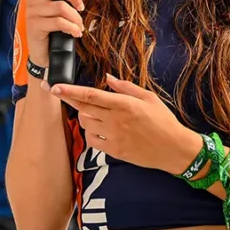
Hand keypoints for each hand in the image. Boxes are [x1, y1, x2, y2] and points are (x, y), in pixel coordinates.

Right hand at [25, 0, 84, 66]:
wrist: (44, 53)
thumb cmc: (55, 28)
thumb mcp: (59, 7)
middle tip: (80, 6)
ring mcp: (33, 10)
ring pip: (61, 7)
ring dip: (76, 18)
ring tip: (79, 26)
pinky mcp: (35, 25)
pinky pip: (59, 22)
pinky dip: (72, 28)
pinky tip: (75, 33)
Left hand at [47, 74, 199, 173]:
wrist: (174, 149)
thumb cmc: (163, 121)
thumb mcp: (148, 97)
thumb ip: (125, 87)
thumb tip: (107, 78)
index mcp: (124, 104)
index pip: (91, 95)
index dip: (70, 91)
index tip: (54, 87)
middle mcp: (116, 120)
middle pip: (83, 109)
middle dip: (69, 100)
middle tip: (61, 94)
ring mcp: (114, 137)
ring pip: (86, 125)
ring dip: (86, 118)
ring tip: (97, 116)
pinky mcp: (114, 151)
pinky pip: (93, 141)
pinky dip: (92, 134)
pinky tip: (102, 131)